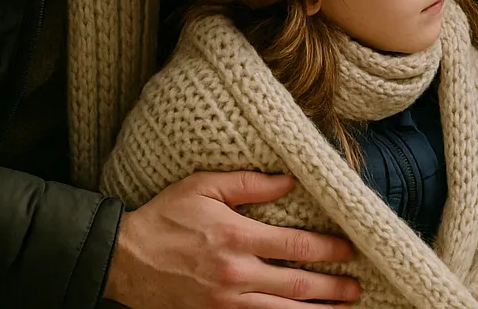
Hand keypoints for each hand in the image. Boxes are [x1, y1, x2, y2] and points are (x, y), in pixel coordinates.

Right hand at [103, 171, 359, 307]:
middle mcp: (235, 275)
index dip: (328, 249)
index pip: (296, 245)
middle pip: (296, 285)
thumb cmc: (164, 217)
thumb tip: (289, 180)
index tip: (350, 249)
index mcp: (236, 238)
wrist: (122, 259)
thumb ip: (248, 183)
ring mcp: (224, 303)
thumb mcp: (202, 186)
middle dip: (331, 288)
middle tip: (355, 287)